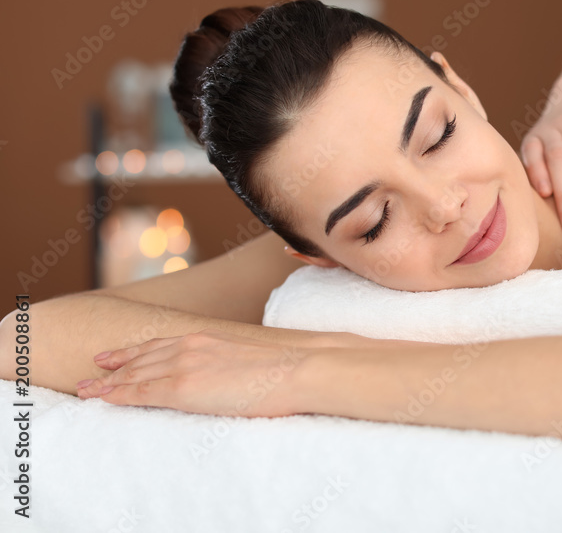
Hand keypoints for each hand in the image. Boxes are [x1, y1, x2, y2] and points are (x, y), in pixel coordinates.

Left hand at [75, 328, 320, 417]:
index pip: (164, 345)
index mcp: (209, 338)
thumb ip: (233, 362)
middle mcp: (191, 345)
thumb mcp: (252, 357)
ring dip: (108, 381)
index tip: (119, 355)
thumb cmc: (287, 368)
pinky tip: (101, 398)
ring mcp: (186, 364)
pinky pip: (140, 392)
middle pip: (144, 357)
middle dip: (116, 365)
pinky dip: (117, 394)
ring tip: (87, 388)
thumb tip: (234, 374)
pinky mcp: (184, 387)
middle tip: (94, 368)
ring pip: (136, 373)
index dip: (138, 351)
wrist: (299, 369)